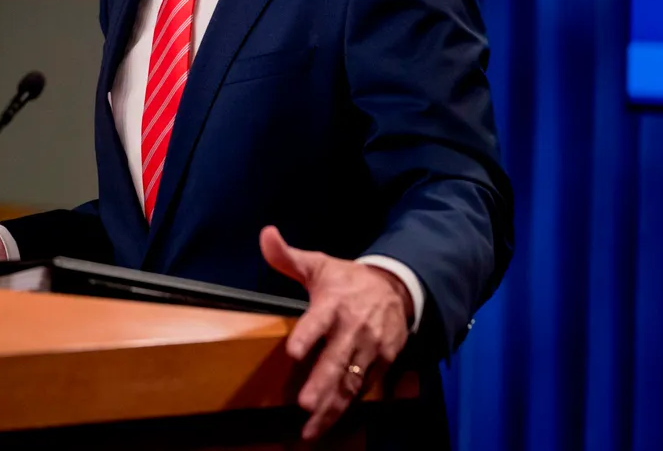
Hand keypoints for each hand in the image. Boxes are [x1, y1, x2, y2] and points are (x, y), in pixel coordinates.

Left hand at [259, 226, 411, 440]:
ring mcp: (370, 348)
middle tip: (305, 404)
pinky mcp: (383, 362)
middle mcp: (352, 328)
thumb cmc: (348, 279)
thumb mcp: (318, 264)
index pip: (318, 320)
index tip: (294, 352)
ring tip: (313, 427)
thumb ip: (287, 257)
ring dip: (333, 405)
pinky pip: (364, 387)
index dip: (307, 336)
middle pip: (337, 359)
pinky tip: (330, 424)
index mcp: (333, 303)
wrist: (397, 288)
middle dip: (322, 382)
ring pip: (351, 380)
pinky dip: (348, 406)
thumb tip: (265, 234)